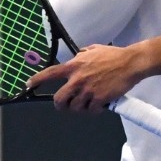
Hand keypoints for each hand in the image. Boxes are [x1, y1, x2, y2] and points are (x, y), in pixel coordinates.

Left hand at [26, 44, 149, 112]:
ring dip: (80, 108)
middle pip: (59, 99)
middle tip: (66, 105)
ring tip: (88, 103)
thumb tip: (76, 57)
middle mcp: (77, 79)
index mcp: (74, 66)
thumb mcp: (93, 49)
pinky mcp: (99, 99)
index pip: (50, 73)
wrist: (131, 63)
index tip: (29, 84)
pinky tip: (100, 105)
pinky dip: (94, 110)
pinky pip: (91, 111)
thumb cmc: (114, 55)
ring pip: (75, 108)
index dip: (37, 80)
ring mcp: (87, 91)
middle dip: (61, 105)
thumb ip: (81, 55)